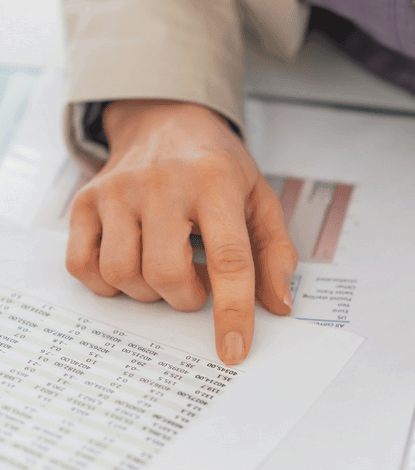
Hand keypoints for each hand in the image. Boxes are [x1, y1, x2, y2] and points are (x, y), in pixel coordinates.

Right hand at [66, 100, 297, 364]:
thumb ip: (275, 252)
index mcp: (214, 181)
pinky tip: (131, 263)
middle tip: (197, 282)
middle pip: (165, 273)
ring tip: (167, 268)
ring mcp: (117, 191)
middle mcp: (161, 182)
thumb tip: (277, 306)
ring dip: (147, 291)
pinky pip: (83, 266)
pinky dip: (107, 284)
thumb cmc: (217, 166)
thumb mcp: (260, 198)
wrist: (165, 119)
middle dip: (185, 297)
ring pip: (121, 274)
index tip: (234, 350)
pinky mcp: (85, 201)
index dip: (232, 311)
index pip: (228, 258)